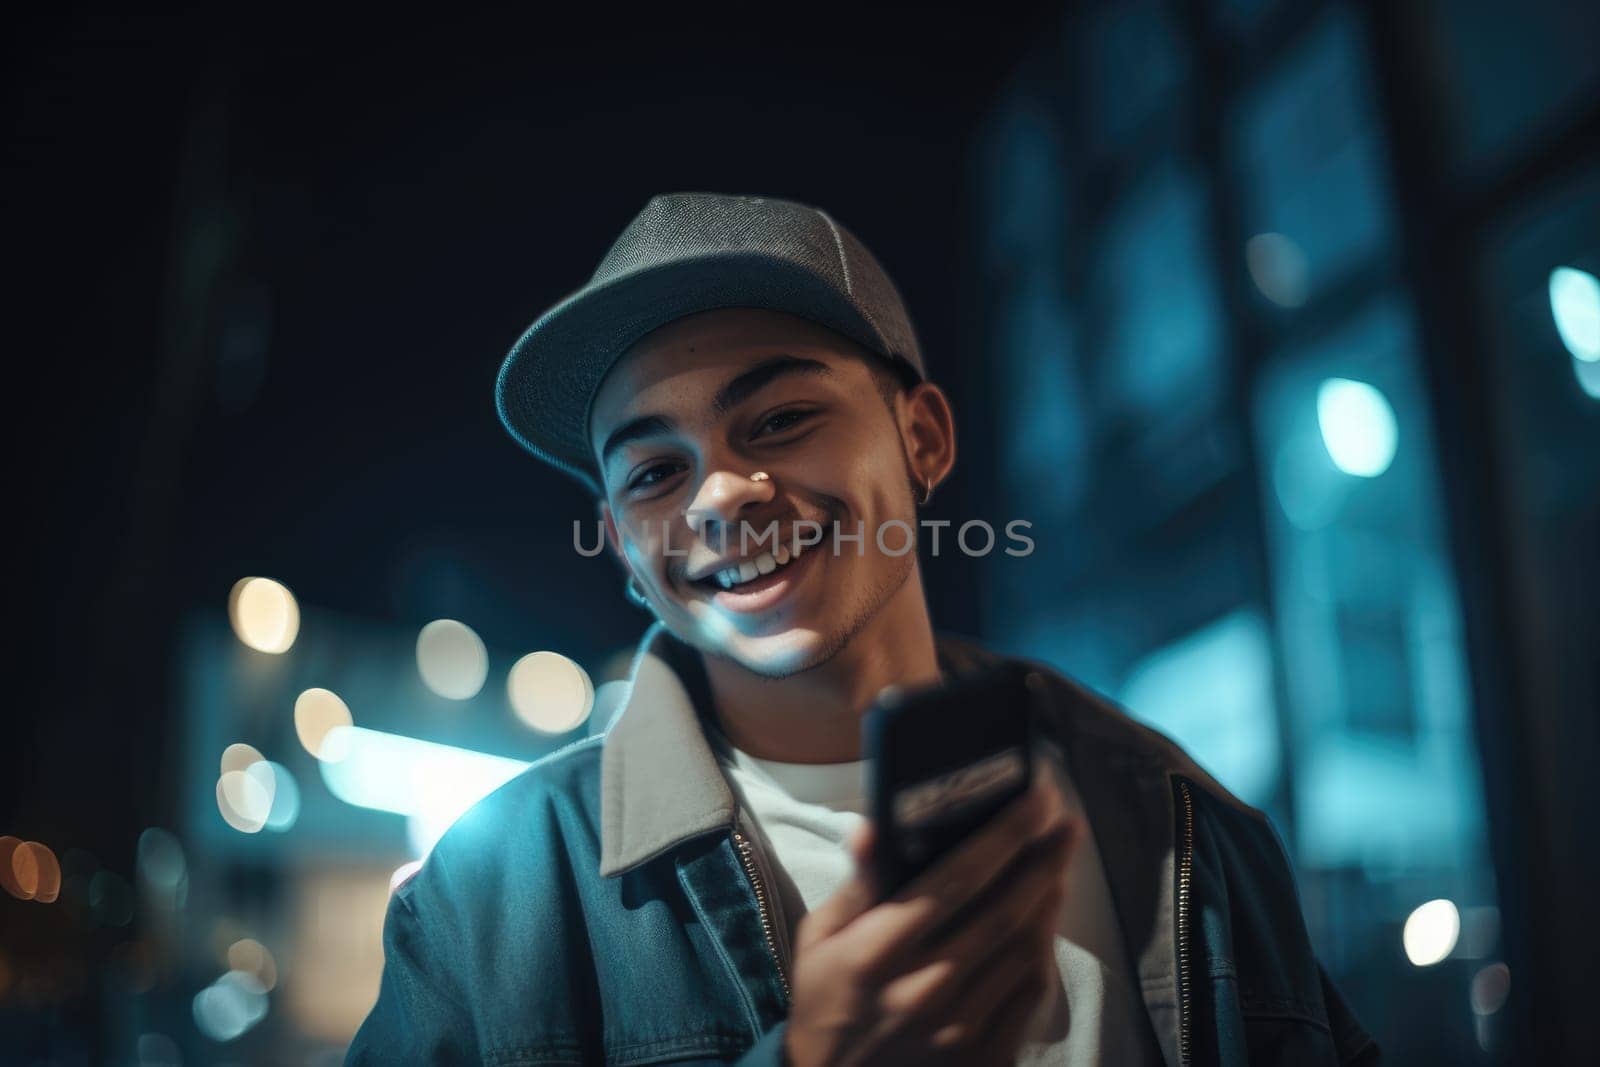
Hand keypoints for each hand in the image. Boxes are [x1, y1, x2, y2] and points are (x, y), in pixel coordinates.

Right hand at [783, 774, 1077, 1066]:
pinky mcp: (982, 1056)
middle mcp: (924, 988)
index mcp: (878, 951)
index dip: (1003, 836)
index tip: (1036, 798)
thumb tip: (875, 825)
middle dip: (1043, 860)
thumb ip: (857, 884)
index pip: (954, 881)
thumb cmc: (825, 1001)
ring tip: (1060, 860)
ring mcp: (958, 1028)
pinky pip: (1028, 995)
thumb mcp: (819, 939)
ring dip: (1048, 899)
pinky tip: (1046, 920)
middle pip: (1003, 912)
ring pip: (1023, 951)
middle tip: (1066, 823)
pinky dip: (1043, 952)